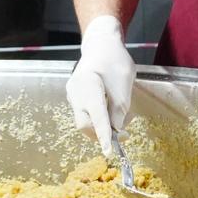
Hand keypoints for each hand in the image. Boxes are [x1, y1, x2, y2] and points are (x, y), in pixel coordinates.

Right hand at [65, 15, 135, 156]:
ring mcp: (72, 95)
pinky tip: (110, 110)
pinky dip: (98, 118)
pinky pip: (84, 114)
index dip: (104, 136)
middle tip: (124, 134)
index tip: (109, 152)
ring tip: (120, 118)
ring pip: (84, 121)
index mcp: (88, 86)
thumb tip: (116, 130)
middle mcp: (75, 93)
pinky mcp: (74, 97)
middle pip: (85, 124)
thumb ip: (120, 108)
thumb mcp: (124, 82)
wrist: (101, 44)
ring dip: (101, 126)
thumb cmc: (115, 60)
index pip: (97, 117)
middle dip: (102, 134)